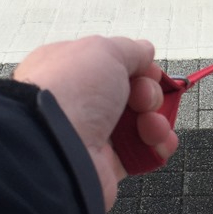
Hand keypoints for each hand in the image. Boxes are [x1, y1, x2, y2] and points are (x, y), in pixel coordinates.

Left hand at [12, 37, 178, 208]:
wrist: (55, 148)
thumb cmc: (70, 94)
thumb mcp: (104, 51)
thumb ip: (130, 50)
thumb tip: (145, 51)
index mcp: (71, 70)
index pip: (112, 65)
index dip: (137, 67)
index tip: (147, 71)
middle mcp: (80, 102)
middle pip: (131, 94)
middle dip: (148, 94)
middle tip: (142, 99)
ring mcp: (93, 134)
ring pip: (140, 123)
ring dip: (156, 120)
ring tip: (150, 124)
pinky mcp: (105, 163)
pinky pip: (142, 153)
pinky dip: (157, 147)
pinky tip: (157, 142)